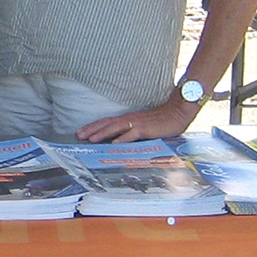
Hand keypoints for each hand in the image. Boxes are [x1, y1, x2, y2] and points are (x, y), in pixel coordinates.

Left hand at [76, 94, 197, 143]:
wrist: (177, 111)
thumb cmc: (162, 120)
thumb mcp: (143, 127)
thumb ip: (132, 133)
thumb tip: (120, 142)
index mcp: (128, 119)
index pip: (107, 122)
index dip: (94, 127)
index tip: (81, 132)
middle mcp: (129, 119)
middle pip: (106, 124)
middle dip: (91, 129)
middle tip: (78, 135)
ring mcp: (137, 123)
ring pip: (115, 128)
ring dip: (102, 133)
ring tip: (90, 139)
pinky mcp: (145, 129)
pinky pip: (131, 134)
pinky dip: (122, 139)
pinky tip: (114, 144)